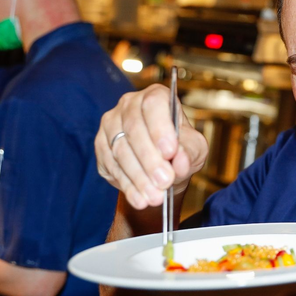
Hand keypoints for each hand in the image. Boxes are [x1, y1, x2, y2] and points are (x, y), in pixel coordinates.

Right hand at [95, 84, 207, 208]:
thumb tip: (179, 159)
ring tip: (155, 197)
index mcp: (155, 97)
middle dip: (150, 160)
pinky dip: (127, 185)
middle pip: (134, 129)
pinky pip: (110, 166)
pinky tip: (140, 199)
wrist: (162, 167)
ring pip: (120, 150)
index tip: (170, 152)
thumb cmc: (181, 150)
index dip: (160, 128)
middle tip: (165, 181)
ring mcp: (111, 124)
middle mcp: (129, 105)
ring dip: (139, 177)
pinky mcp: (101, 146)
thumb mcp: (195, 149)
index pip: (153, 105)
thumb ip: (190, 152)